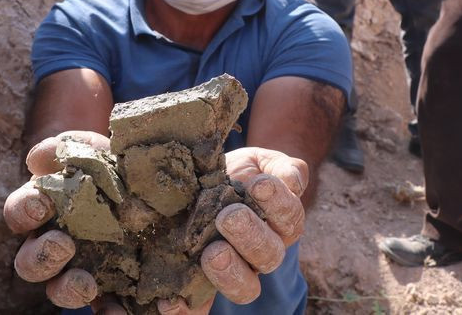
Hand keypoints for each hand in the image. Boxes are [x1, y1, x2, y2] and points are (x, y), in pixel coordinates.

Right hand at [3, 131, 110, 308]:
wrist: (156, 184)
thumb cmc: (115, 163)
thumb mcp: (98, 149)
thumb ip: (72, 147)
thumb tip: (39, 158)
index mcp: (45, 207)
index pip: (19, 212)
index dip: (24, 210)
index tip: (41, 204)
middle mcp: (55, 243)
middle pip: (28, 262)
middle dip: (40, 256)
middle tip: (64, 244)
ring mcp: (81, 269)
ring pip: (58, 290)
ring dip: (66, 289)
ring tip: (87, 284)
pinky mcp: (112, 289)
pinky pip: (104, 309)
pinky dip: (109, 313)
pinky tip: (119, 311)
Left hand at [199, 147, 306, 304]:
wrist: (204, 183)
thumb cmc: (239, 172)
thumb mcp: (260, 161)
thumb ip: (281, 167)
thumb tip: (293, 180)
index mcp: (280, 222)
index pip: (289, 216)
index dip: (277, 203)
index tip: (258, 184)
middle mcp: (262, 252)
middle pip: (269, 255)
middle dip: (250, 237)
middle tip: (229, 217)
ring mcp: (235, 271)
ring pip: (245, 287)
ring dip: (229, 274)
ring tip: (212, 253)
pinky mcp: (203, 287)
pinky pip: (200, 308)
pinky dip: (185, 310)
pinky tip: (168, 300)